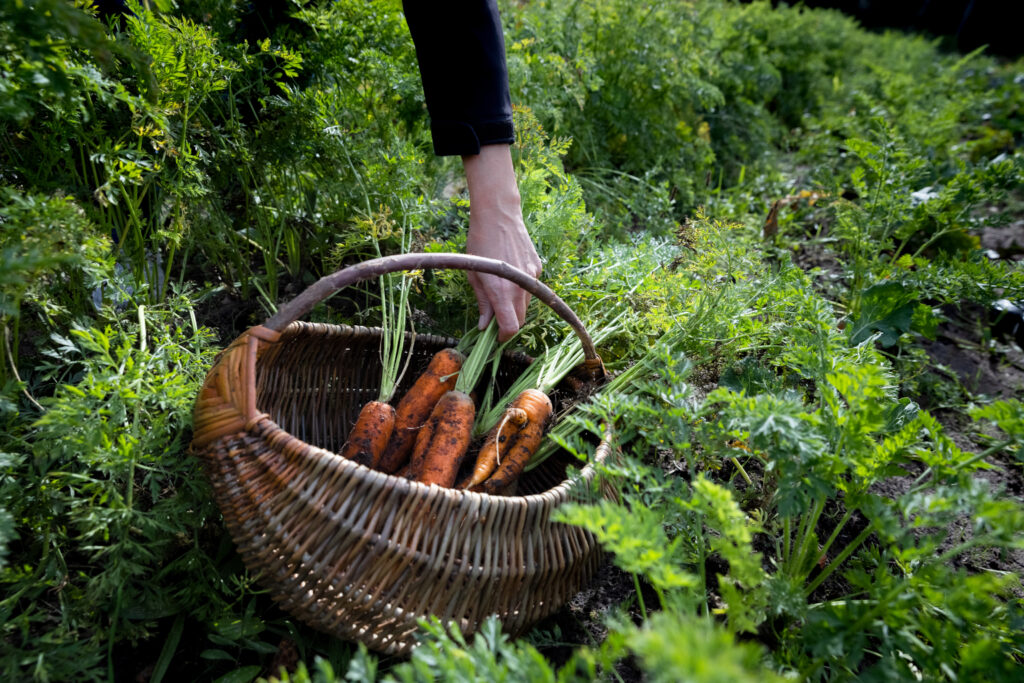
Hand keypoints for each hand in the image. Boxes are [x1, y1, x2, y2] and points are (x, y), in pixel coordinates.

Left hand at [462, 144, 541, 341]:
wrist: (498, 214)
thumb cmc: (479, 243)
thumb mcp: (474, 274)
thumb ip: (483, 302)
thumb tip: (485, 325)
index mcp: (501, 290)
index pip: (511, 326)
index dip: (503, 336)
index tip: (494, 336)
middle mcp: (520, 286)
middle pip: (520, 318)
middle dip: (508, 323)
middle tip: (494, 319)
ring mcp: (532, 276)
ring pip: (527, 304)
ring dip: (515, 306)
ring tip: (500, 292)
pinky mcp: (537, 266)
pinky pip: (530, 287)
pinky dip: (521, 289)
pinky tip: (509, 275)